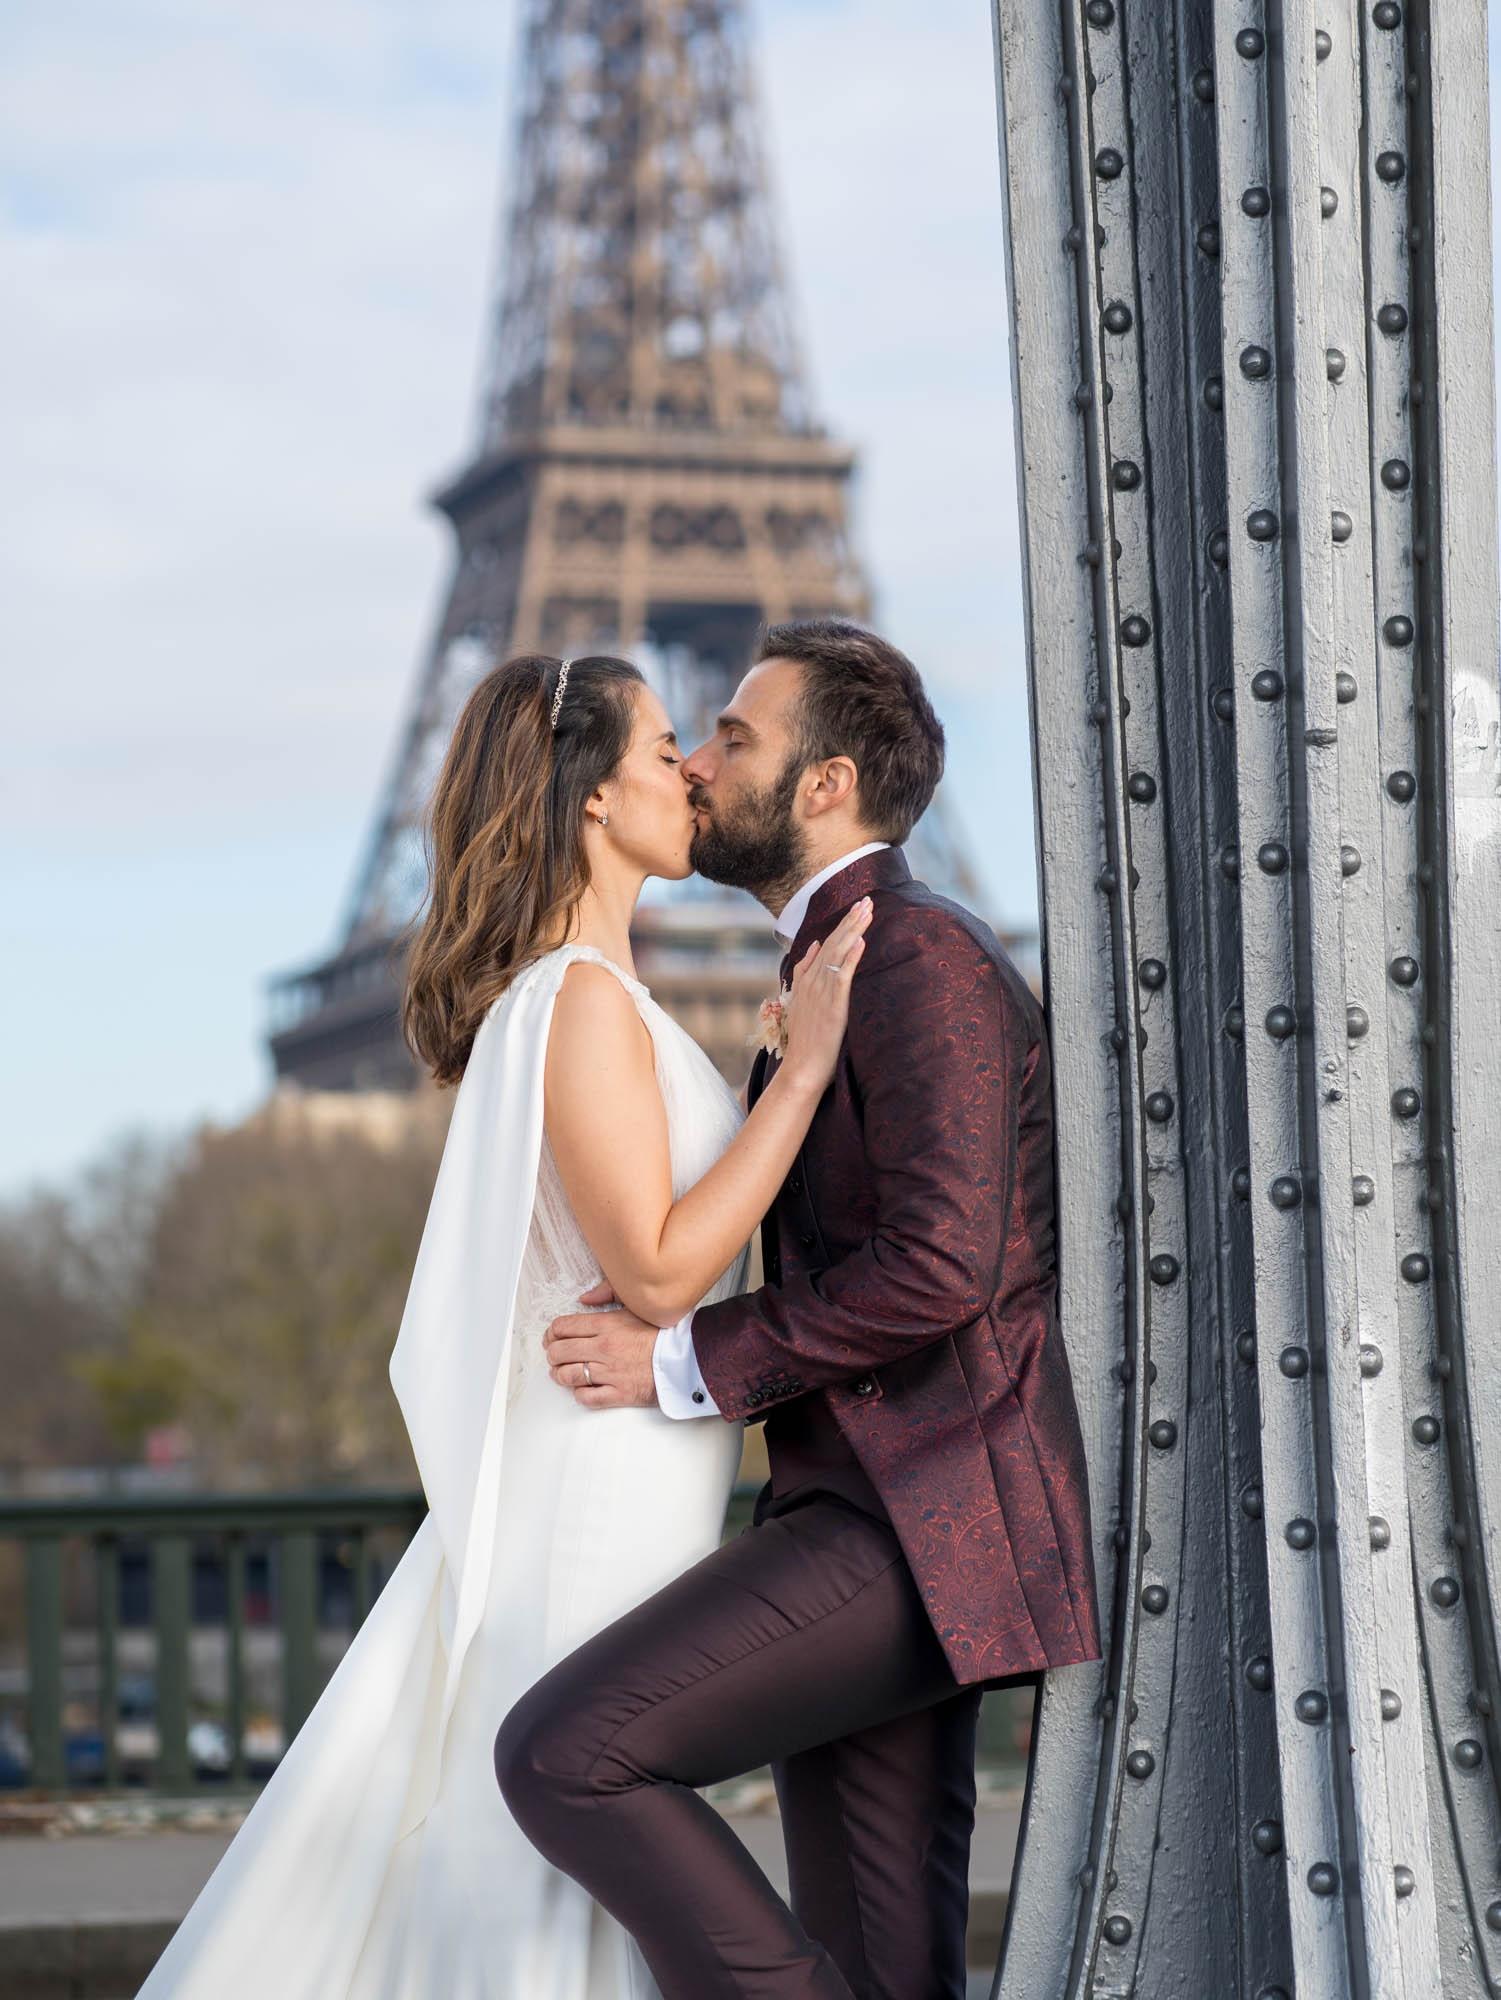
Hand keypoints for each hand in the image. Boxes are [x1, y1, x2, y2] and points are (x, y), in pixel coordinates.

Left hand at [543, 1285, 658, 1407]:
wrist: (685, 1358)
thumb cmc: (662, 1333)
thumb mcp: (635, 1305)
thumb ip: (608, 1294)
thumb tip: (584, 1298)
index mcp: (605, 1325)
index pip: (562, 1327)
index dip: (551, 1333)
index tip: (552, 1337)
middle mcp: (603, 1349)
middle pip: (559, 1352)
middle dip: (552, 1354)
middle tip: (555, 1355)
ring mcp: (609, 1373)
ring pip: (567, 1376)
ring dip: (560, 1375)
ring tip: (562, 1373)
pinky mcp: (618, 1394)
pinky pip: (586, 1398)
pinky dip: (580, 1394)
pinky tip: (583, 1388)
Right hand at [779, 896, 872, 1095]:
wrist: (801, 1070)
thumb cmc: (806, 1043)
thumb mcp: (801, 1003)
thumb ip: (805, 973)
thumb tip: (813, 947)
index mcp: (806, 980)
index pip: (825, 945)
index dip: (842, 926)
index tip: (856, 908)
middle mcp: (812, 982)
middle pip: (833, 943)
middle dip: (851, 920)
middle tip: (867, 900)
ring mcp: (821, 992)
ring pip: (838, 953)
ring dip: (854, 930)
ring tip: (867, 910)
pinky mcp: (832, 1005)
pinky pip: (842, 975)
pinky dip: (852, 957)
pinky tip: (861, 940)